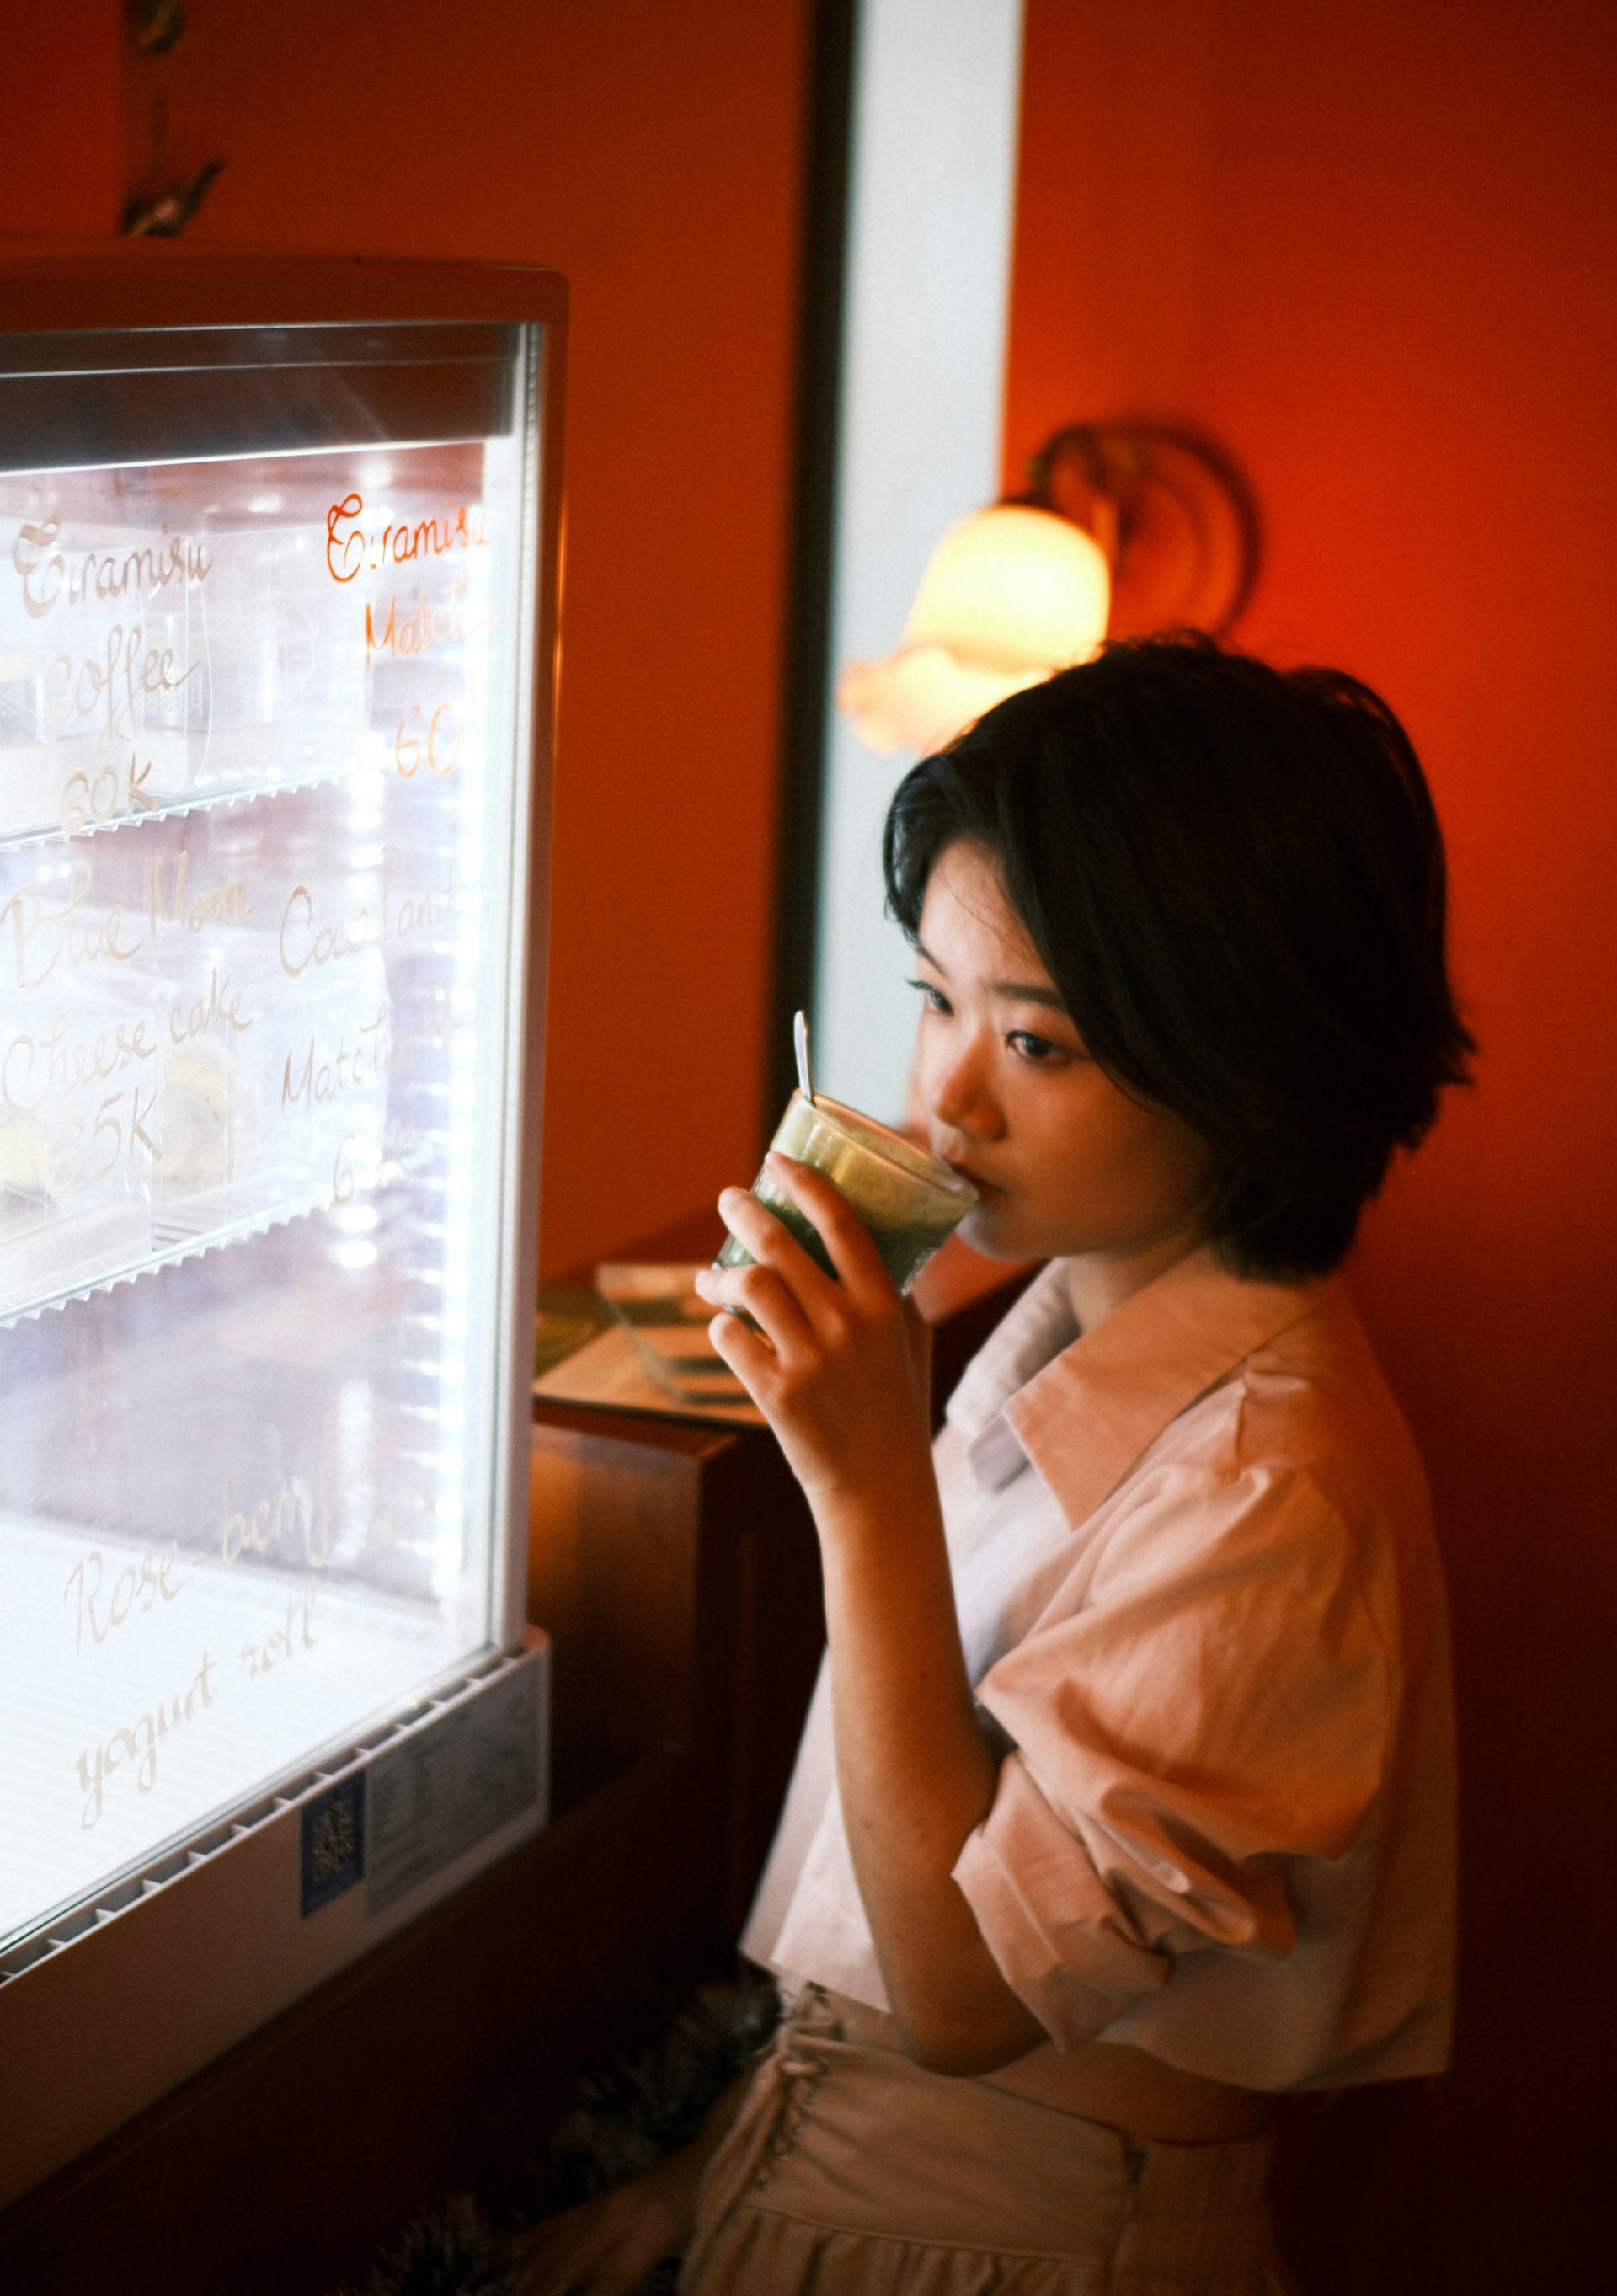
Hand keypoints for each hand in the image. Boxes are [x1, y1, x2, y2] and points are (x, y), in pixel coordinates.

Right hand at [507, 2145, 700, 2295]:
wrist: (706, 2159)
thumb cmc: (706, 2212)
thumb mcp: (685, 2254)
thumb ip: (638, 2277)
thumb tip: (603, 2289)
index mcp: (646, 2234)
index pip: (605, 2285)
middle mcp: (615, 2217)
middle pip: (566, 2268)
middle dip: (540, 2292)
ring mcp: (599, 2205)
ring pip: (553, 2249)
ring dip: (526, 2278)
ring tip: (505, 2293)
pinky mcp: (593, 2201)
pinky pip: (553, 2225)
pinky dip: (525, 2245)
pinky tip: (499, 2258)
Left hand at [694, 1156, 933, 1510]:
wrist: (879, 1487)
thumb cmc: (896, 1408)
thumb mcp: (913, 1343)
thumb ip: (899, 1294)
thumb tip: (879, 1245)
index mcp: (885, 1306)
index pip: (841, 1223)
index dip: (805, 1184)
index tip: (777, 1162)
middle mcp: (847, 1326)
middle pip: (781, 1246)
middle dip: (746, 1212)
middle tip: (731, 1200)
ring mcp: (809, 1360)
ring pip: (748, 1286)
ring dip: (722, 1273)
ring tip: (713, 1275)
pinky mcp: (776, 1394)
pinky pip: (729, 1338)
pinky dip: (721, 1326)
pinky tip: (724, 1327)